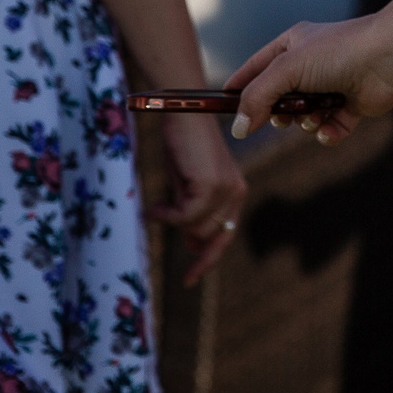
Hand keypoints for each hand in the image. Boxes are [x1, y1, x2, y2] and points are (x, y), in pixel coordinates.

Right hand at [152, 114, 247, 285]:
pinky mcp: (211, 185)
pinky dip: (168, 215)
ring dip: (173, 220)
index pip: (225, 237)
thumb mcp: (187, 186)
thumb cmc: (181, 145)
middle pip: (208, 237)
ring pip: (196, 229)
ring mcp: (226, 189)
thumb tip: (192, 245)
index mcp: (234, 192)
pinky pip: (186, 217)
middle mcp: (236, 192)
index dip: (206, 260)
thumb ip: (192, 213)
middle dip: (183, 233)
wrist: (181, 112)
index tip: (189, 280)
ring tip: (158, 201)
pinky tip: (155, 205)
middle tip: (159, 216)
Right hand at [227, 13, 392, 147]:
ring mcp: (331, 86)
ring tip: (314, 115)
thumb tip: (238, 128)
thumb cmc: (337, 53)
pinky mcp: (350, 106)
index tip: (221, 108)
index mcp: (292, 45)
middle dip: (277, 112)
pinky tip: (330, 127)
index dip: (238, 88)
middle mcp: (310, 65)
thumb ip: (257, 98)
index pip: (255, 69)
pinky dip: (327, 131)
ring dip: (305, 122)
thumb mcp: (286, 69)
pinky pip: (328, 128)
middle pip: (278, 99)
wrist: (388, 58)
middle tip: (281, 116)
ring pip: (302, 117)